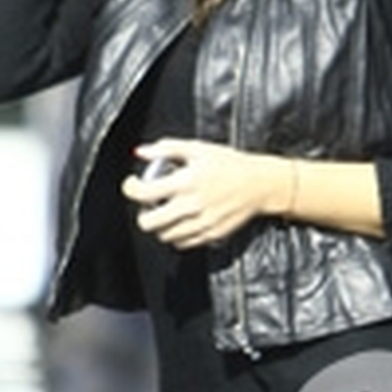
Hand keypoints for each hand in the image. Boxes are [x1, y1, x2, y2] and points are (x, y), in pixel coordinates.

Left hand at [121, 139, 290, 249]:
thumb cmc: (231, 164)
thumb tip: (141, 152)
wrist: (260, 184)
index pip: (143, 193)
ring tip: (167, 212)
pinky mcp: (211, 235)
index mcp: (186, 182)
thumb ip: (167, 148)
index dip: (130, 189)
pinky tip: (181, 221)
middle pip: (149, 223)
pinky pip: (183, 243)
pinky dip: (176, 235)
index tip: (132, 184)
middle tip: (149, 204)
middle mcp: (191, 205)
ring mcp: (201, 223)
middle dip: (142, 213)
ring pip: (164, 235)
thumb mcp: (198, 148)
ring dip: (160, 225)